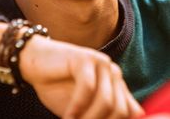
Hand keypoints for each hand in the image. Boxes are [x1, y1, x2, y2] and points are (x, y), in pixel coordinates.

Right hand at [20, 35, 143, 118]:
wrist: (33, 62)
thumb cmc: (57, 87)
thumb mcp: (84, 109)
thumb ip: (105, 114)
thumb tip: (136, 115)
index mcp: (116, 84)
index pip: (127, 114)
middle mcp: (112, 71)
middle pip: (119, 111)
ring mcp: (100, 62)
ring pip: (106, 101)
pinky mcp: (85, 57)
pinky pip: (87, 88)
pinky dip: (77, 107)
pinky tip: (68, 116)